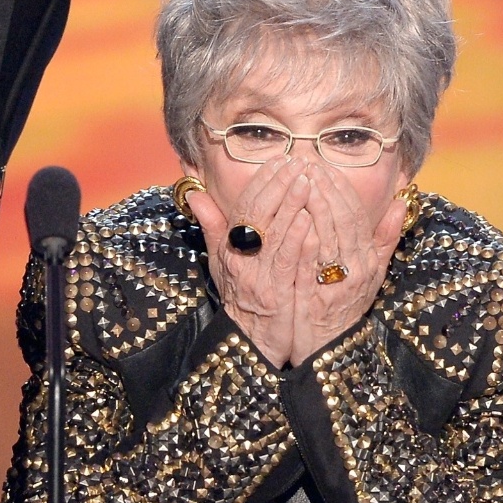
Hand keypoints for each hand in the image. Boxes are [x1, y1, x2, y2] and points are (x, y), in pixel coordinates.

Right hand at [187, 158, 318, 368]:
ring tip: (306, 180)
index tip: (280, 160)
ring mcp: (256, 275)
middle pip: (257, 214)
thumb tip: (195, 194)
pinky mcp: (274, 293)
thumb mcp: (221, 261)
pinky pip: (285, 261)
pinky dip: (295, 238)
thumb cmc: (241, 298)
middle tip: (298, 162)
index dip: (262, 181)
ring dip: (290, 204)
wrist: (250, 342)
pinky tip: (307, 219)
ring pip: (273, 233)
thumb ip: (212, 226)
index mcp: (230, 247)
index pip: (244, 206)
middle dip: (278, 185)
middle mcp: (240, 258)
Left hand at [289, 164, 404, 364]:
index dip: (342, 189)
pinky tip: (294, 218)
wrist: (328, 347)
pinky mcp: (316, 295)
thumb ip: (385, 238)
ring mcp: (337, 283)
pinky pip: (311, 262)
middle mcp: (357, 269)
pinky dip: (305, 238)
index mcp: (368, 260)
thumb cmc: (346, 306)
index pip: (357, 215)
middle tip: (308, 165)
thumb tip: (401, 201)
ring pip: (328, 235)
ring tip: (300, 181)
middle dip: (326, 189)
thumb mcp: (374, 273)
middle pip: (343, 220)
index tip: (324, 167)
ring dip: (315, 205)